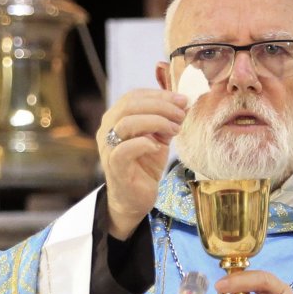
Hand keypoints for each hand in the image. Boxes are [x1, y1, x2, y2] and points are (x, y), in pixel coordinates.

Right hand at [97, 89, 187, 238]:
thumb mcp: (159, 137)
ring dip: (156, 122)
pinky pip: (125, 149)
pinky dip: (145, 144)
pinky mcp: (114, 166)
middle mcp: (107, 129)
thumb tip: (185, 103)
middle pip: (130, 105)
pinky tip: (158, 148)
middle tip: (181, 114)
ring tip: (174, 130)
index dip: (159, 95)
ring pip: (127, 123)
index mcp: (116, 118)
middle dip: (161, 106)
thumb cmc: (145, 165)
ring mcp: (108, 148)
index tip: (182, 100)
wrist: (136, 198)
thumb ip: (167, 120)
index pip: (134, 96)